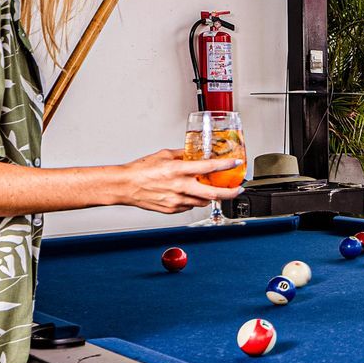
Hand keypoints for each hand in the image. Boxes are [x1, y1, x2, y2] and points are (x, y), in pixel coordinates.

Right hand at [114, 150, 243, 212]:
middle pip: (213, 194)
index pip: (208, 167)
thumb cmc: (141, 170)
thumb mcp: (164, 155)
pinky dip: (194, 200)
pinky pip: (189, 206)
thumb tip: (195, 153)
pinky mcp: (172, 210)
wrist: (125, 186)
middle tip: (238, 189)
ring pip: (203, 202)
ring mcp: (177, 201)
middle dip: (230, 192)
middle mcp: (180, 187)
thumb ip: (182, 155)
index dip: (225, 165)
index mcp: (178, 170)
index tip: (236, 163)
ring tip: (211, 190)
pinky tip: (190, 194)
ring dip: (210, 197)